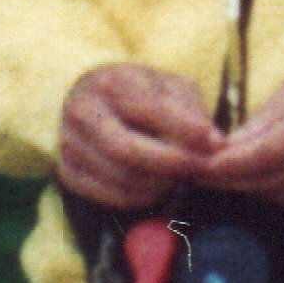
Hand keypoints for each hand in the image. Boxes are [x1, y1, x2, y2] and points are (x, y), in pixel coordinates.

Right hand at [57, 61, 227, 209]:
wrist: (90, 101)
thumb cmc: (138, 93)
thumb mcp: (166, 85)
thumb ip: (190, 107)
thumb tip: (214, 142)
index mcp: (108, 83)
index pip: (148, 109)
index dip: (185, 128)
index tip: (215, 142)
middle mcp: (82, 113)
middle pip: (126, 151)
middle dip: (171, 163)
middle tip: (200, 167)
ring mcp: (70, 145)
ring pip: (120, 178)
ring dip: (160, 183)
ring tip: (181, 175)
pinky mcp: (69, 173)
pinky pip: (109, 197)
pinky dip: (141, 198)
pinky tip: (158, 186)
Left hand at [203, 30, 283, 211]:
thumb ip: (273, 114)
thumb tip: (229, 145)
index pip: (266, 151)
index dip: (228, 166)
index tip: (199, 167)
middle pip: (277, 180)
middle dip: (235, 182)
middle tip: (204, 177)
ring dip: (260, 193)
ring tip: (233, 182)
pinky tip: (273, 185)